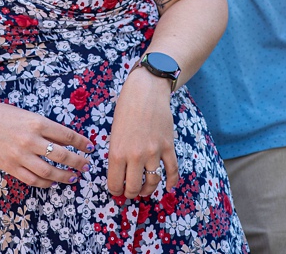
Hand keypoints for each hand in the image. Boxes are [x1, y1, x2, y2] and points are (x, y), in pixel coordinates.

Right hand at [0, 100, 93, 187]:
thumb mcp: (24, 114)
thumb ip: (42, 126)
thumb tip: (64, 140)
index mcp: (35, 122)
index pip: (67, 135)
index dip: (82, 143)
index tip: (90, 148)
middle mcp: (30, 139)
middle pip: (62, 155)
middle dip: (78, 162)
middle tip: (86, 165)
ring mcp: (20, 155)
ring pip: (50, 171)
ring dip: (65, 176)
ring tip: (73, 177)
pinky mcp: (11, 167)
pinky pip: (33, 179)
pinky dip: (46, 182)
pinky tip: (52, 181)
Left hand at [107, 66, 177, 198]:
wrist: (145, 92)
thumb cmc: (125, 109)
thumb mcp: (114, 132)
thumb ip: (117, 152)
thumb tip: (120, 173)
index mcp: (117, 151)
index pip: (115, 182)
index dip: (115, 191)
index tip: (116, 191)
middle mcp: (136, 155)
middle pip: (135, 187)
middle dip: (131, 193)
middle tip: (130, 193)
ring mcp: (154, 152)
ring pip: (153, 181)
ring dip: (149, 189)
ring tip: (145, 190)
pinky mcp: (168, 147)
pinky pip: (172, 171)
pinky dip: (171, 182)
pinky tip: (168, 187)